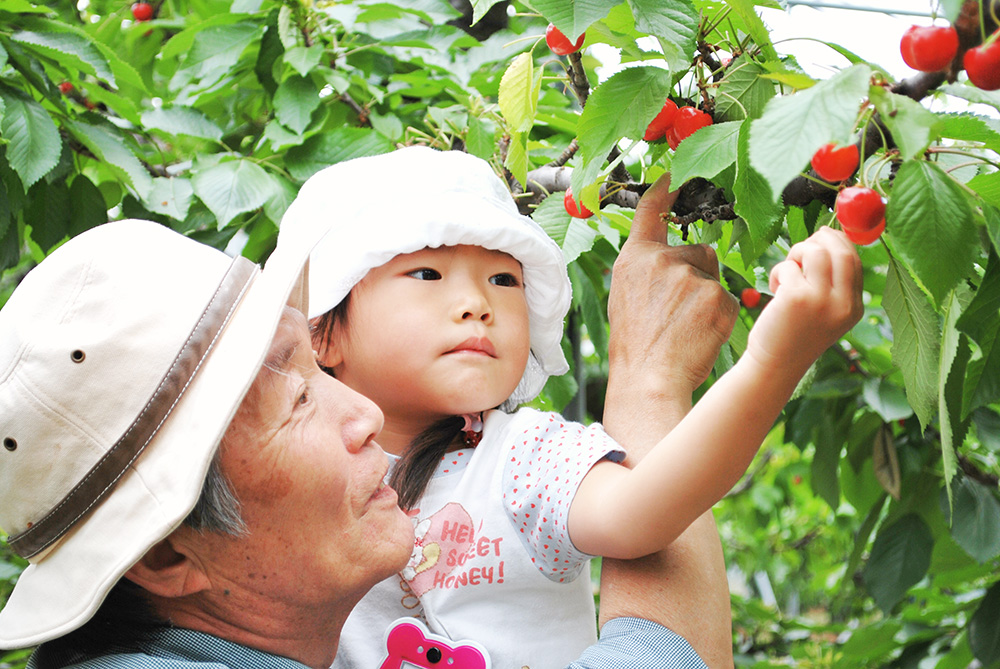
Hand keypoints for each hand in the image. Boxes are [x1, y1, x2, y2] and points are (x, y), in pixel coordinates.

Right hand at [607, 173, 738, 397]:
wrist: (648, 378)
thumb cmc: (636, 343)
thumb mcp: (626, 296)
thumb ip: (647, 268)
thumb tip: (672, 257)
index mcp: (635, 258)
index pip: (652, 210)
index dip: (666, 188)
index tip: (676, 173)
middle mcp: (662, 260)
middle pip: (698, 252)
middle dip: (696, 276)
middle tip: (677, 313)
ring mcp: (691, 277)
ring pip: (714, 277)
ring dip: (708, 296)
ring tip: (686, 326)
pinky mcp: (717, 297)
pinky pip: (727, 299)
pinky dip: (720, 317)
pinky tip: (701, 334)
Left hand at [748, 226, 863, 373]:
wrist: (775, 365)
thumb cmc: (795, 334)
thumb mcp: (825, 312)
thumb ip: (833, 283)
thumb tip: (827, 238)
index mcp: (855, 307)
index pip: (856, 260)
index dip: (838, 242)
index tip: (821, 236)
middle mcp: (844, 304)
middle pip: (841, 250)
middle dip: (818, 240)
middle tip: (800, 250)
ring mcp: (821, 301)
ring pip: (815, 251)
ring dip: (796, 253)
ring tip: (787, 272)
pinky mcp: (796, 298)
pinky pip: (789, 266)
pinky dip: (778, 272)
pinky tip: (775, 289)